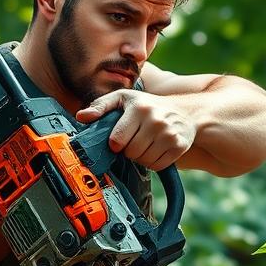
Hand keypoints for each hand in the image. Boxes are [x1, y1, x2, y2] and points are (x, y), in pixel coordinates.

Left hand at [76, 90, 195, 169]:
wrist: (185, 111)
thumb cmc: (148, 105)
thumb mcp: (123, 98)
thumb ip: (100, 106)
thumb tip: (81, 117)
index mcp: (138, 108)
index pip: (117, 141)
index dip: (115, 144)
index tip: (119, 139)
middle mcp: (156, 120)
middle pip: (131, 153)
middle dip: (129, 151)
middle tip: (134, 141)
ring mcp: (169, 134)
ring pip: (144, 161)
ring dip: (141, 158)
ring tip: (145, 145)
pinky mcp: (179, 146)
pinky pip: (158, 166)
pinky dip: (154, 163)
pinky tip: (156, 150)